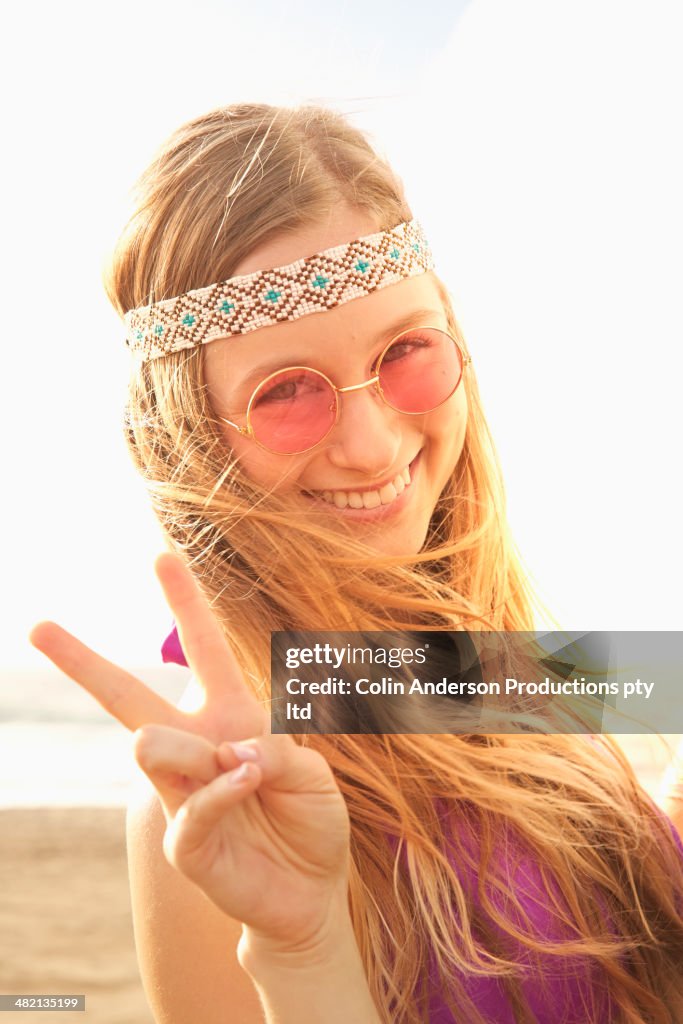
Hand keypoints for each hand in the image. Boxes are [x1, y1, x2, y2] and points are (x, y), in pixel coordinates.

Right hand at [29, 553, 350, 952]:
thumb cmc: (312, 820)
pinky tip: (245, 782)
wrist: (313, 891)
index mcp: (231, 716)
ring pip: (151, 749)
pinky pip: (192, 806)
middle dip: (83, 662)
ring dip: (182, 748)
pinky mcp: (185, 842)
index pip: (205, 650)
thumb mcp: (312, 772)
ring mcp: (182, 794)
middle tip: (39, 625)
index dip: (185, 605)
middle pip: (129, 697)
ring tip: (227, 761)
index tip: (162, 556)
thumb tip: (226, 750)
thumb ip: (275, 748)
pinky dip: (222, 791)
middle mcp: (197, 747)